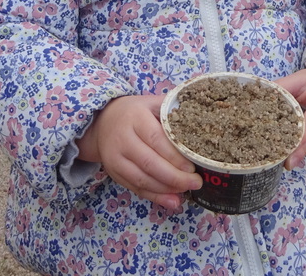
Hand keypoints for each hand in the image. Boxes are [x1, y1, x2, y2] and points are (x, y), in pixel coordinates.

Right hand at [76, 94, 200, 209]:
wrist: (102, 122)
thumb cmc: (134, 112)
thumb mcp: (151, 103)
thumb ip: (171, 110)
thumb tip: (202, 116)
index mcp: (135, 118)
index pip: (157, 139)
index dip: (175, 156)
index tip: (193, 166)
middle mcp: (123, 139)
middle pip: (150, 163)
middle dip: (175, 177)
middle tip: (196, 182)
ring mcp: (115, 158)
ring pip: (142, 179)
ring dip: (166, 189)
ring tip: (186, 191)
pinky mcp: (114, 172)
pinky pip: (135, 188)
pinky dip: (155, 197)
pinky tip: (172, 201)